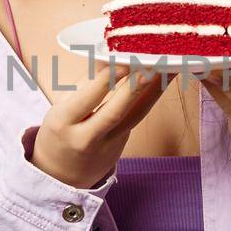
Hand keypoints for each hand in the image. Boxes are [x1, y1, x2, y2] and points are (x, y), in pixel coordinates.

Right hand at [30, 59, 170, 187]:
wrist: (62, 174)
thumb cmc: (60, 130)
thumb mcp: (61, 107)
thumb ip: (85, 85)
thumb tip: (111, 57)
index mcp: (63, 123)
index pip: (86, 99)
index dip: (105, 81)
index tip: (122, 62)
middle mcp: (87, 137)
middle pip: (115, 111)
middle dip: (135, 87)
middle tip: (153, 65)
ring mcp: (108, 144)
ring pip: (135, 115)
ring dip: (154, 90)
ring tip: (170, 68)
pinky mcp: (123, 144)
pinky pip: (137, 117)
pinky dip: (150, 97)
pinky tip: (163, 80)